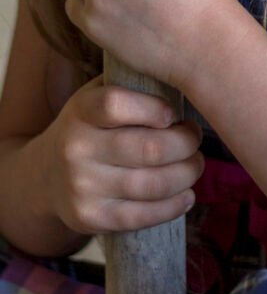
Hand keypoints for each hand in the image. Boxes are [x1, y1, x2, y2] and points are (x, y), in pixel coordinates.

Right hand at [40, 77, 204, 233]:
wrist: (45, 176)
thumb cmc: (93, 127)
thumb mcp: (98, 96)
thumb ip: (132, 84)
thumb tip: (185, 74)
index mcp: (81, 110)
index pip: (116, 104)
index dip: (154, 108)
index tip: (174, 114)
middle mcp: (76, 148)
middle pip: (149, 148)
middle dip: (187, 143)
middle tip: (195, 139)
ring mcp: (81, 186)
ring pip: (153, 184)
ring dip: (188, 174)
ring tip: (195, 163)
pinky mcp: (90, 218)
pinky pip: (143, 216)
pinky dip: (174, 205)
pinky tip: (187, 194)